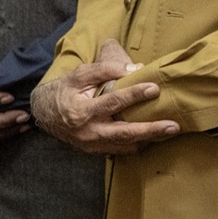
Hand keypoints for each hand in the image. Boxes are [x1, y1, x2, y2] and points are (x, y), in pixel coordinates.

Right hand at [32, 38, 177, 154]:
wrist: (44, 114)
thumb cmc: (64, 91)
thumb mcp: (78, 75)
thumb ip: (103, 70)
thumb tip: (134, 68)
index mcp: (82, 111)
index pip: (113, 102)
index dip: (134, 95)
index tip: (155, 88)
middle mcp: (88, 131)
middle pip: (124, 133)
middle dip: (150, 130)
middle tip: (173, 125)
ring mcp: (92, 144)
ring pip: (125, 145)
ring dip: (149, 140)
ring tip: (169, 133)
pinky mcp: (95, 150)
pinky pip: (120, 151)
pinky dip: (137, 145)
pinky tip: (154, 139)